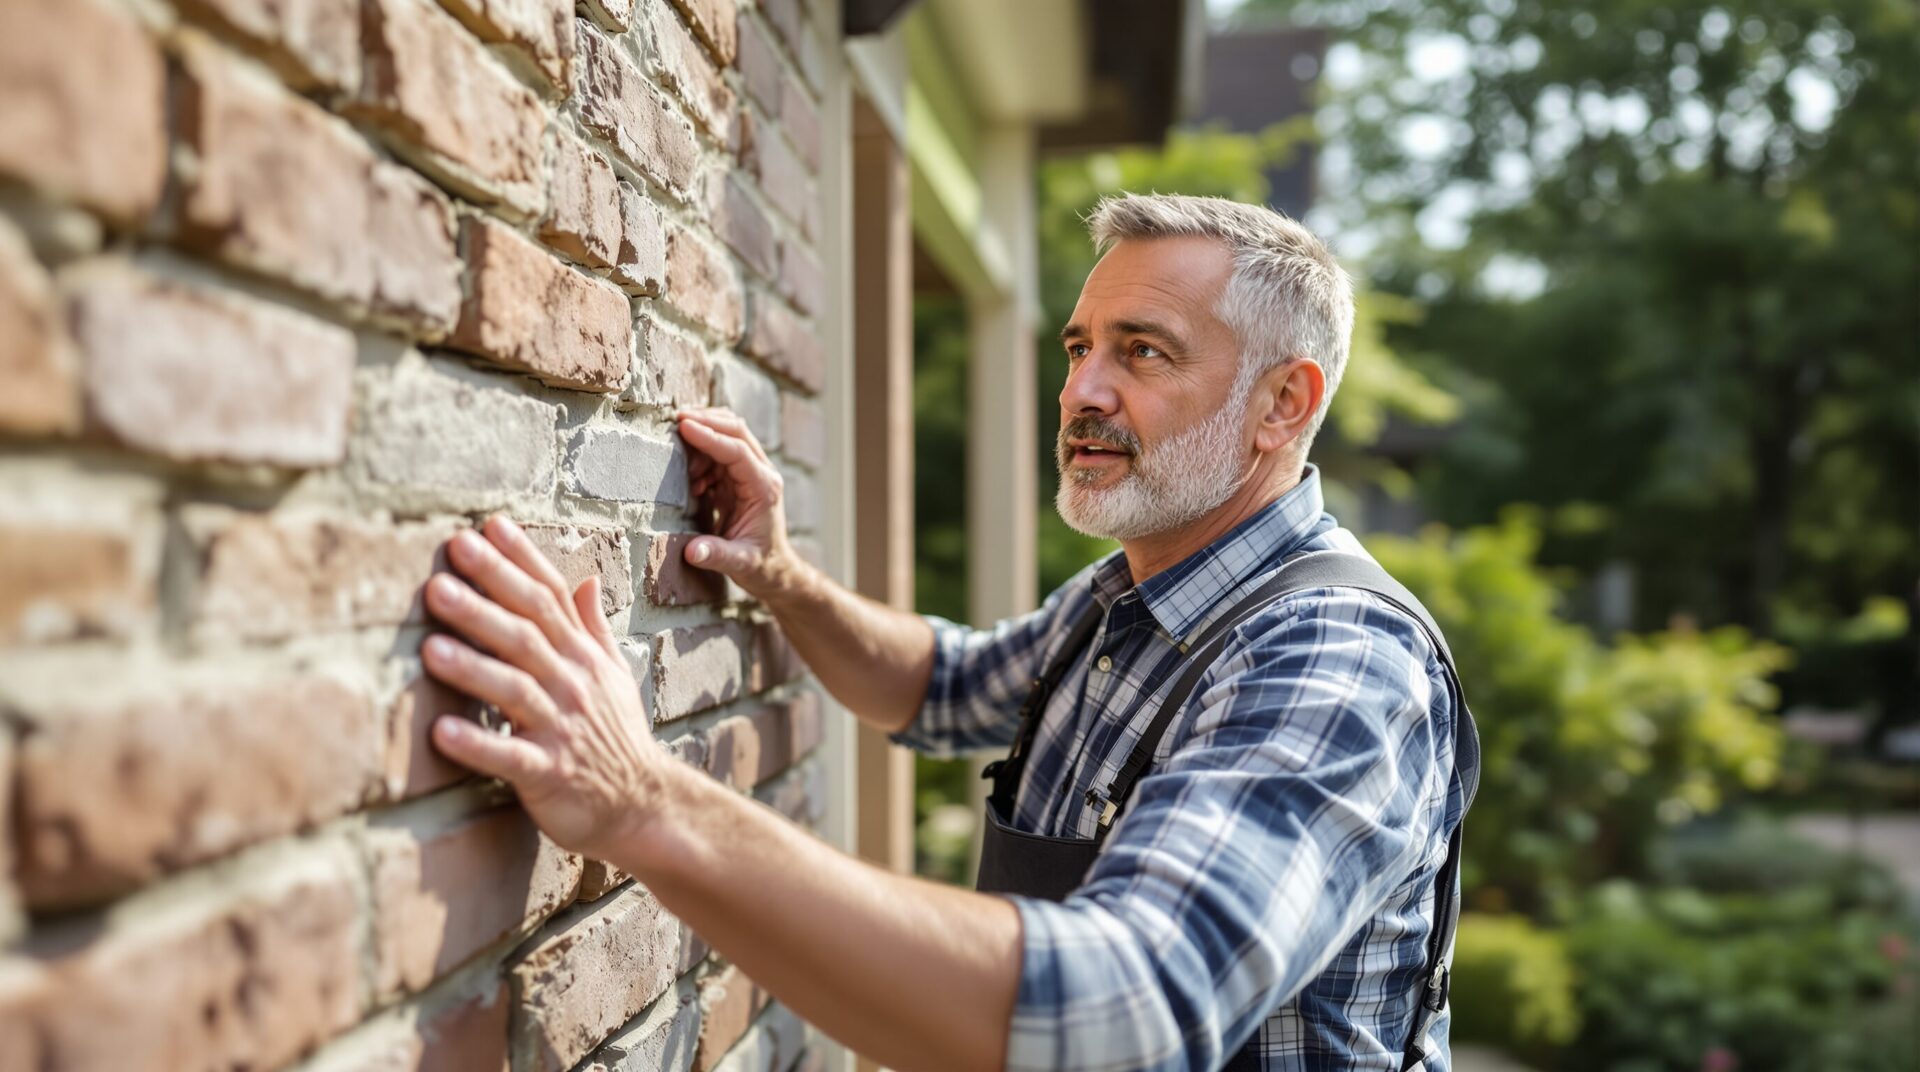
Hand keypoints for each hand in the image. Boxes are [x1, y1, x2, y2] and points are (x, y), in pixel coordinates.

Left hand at [422, 516, 663, 860]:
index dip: (521, 560)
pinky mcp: (548, 773)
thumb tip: (587, 579)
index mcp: (583, 657)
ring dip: (473, 667)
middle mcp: (573, 684)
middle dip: (487, 595)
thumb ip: (594, 628)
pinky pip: (509, 756)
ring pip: (515, 688)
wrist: (643, 806)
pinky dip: (477, 744)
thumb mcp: (614, 676)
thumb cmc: (617, 739)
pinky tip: (440, 732)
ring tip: (428, 646)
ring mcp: (561, 728)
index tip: (488, 526)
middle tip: (447, 562)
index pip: (551, 596)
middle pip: (527, 631)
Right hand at [676, 406, 802, 598]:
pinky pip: (720, 452)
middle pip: (736, 430)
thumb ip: (716, 555)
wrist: (773, 569)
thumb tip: (692, 551)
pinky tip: (693, 483)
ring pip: (728, 436)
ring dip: (702, 440)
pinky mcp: (740, 477)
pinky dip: (701, 456)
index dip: (710, 436)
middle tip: (675, 420)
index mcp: (765, 488)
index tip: (684, 426)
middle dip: (707, 421)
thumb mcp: (739, 564)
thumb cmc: (760, 566)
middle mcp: (762, 473)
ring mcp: (752, 472)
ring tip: (683, 469)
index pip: (737, 450)